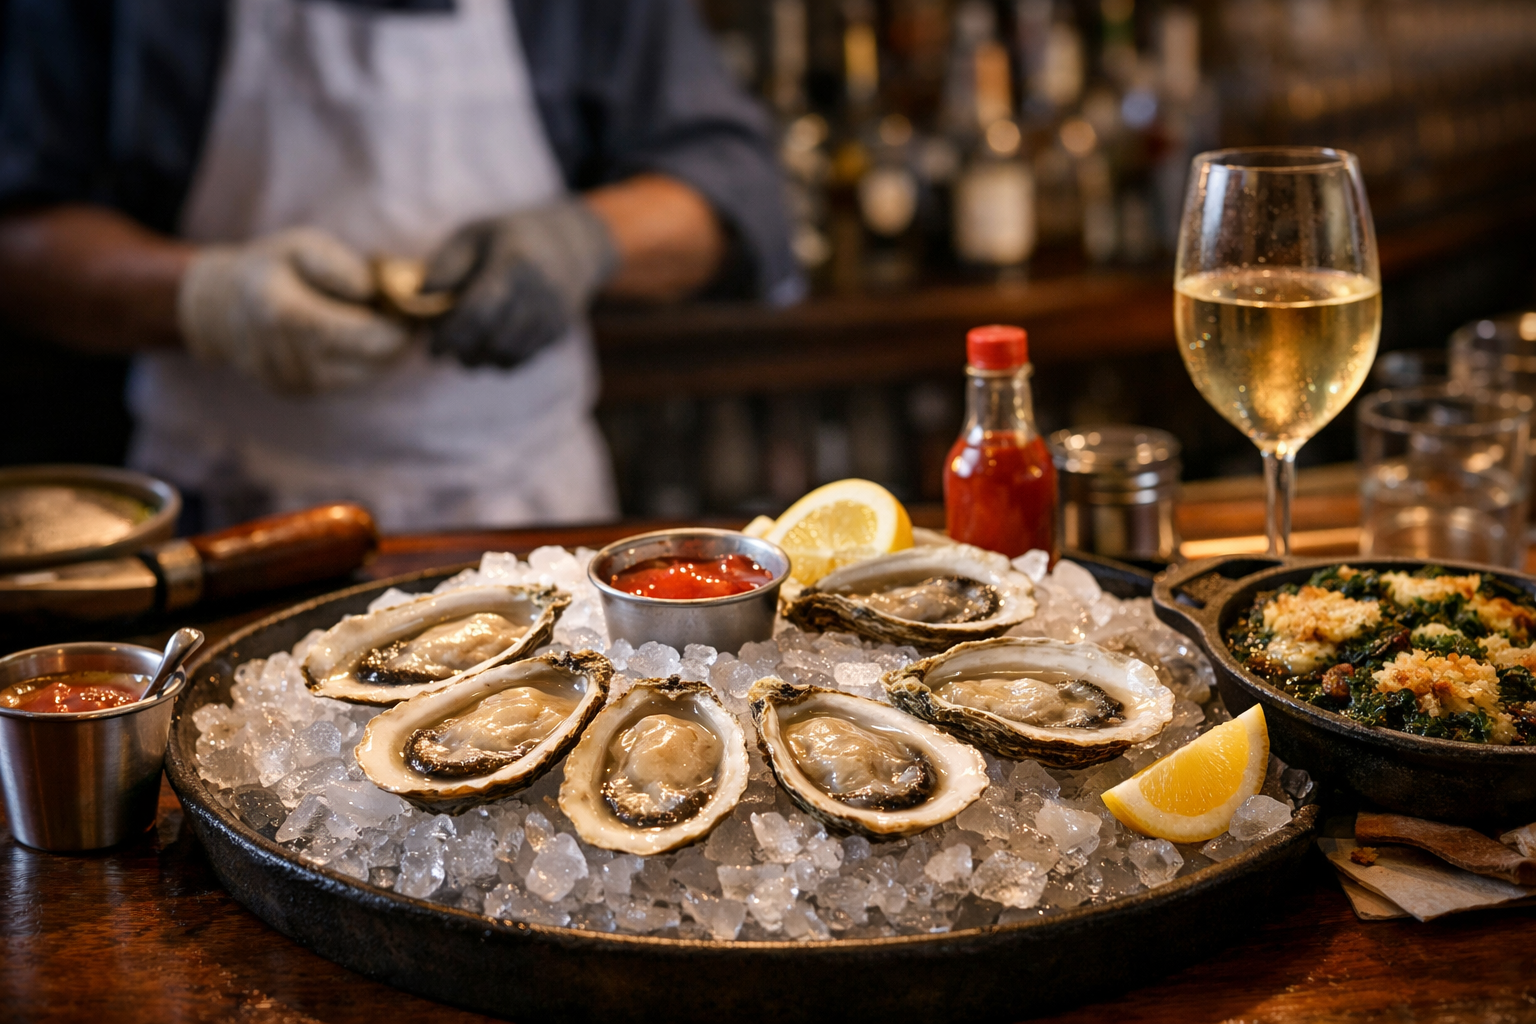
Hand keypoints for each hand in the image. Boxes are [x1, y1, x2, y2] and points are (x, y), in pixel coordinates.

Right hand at [177, 227, 410, 395]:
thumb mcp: (302, 247)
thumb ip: (342, 266)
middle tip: (398, 314)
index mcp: (288, 315)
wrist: (220, 307)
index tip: (409, 305)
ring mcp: (292, 383)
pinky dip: (359, 363)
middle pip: (377, 364)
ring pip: (367, 376)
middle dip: (397, 340)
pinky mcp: (296, 394)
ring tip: (369, 321)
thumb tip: (379, 292)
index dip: (401, 325)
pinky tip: (349, 339)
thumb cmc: (270, 269)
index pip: (371, 337)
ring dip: (380, 354)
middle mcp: (290, 359)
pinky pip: (347, 382)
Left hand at [421, 199, 617, 368]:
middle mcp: (539, 292)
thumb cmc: (510, 238)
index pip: (479, 312)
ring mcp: (553, 315)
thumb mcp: (474, 235)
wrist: (573, 243)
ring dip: (480, 361)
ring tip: (464, 349)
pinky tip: (486, 346)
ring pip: (508, 358)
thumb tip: (419, 295)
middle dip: (462, 353)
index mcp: (514, 263)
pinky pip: (521, 360)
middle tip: (445, 349)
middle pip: (493, 341)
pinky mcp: (558, 332)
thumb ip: (447, 264)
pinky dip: (498, 361)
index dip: (450, 335)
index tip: (431, 348)